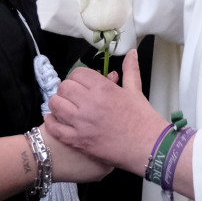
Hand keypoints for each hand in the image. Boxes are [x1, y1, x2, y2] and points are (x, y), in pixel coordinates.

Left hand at [46, 49, 168, 176]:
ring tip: (64, 107)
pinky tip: (53, 120)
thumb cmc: (144, 120)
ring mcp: (82, 123)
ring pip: (56, 105)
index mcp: (103, 88)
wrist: (149, 147)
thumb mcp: (136, 91)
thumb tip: (132, 53)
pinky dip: (52, 123)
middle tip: (73, 96)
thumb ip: (130, 70)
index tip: (81, 84)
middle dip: (67, 90)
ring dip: (58, 104)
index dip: (77, 77)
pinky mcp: (79, 141)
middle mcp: (90, 103)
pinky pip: (56, 129)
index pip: (77, 74)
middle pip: (64, 88)